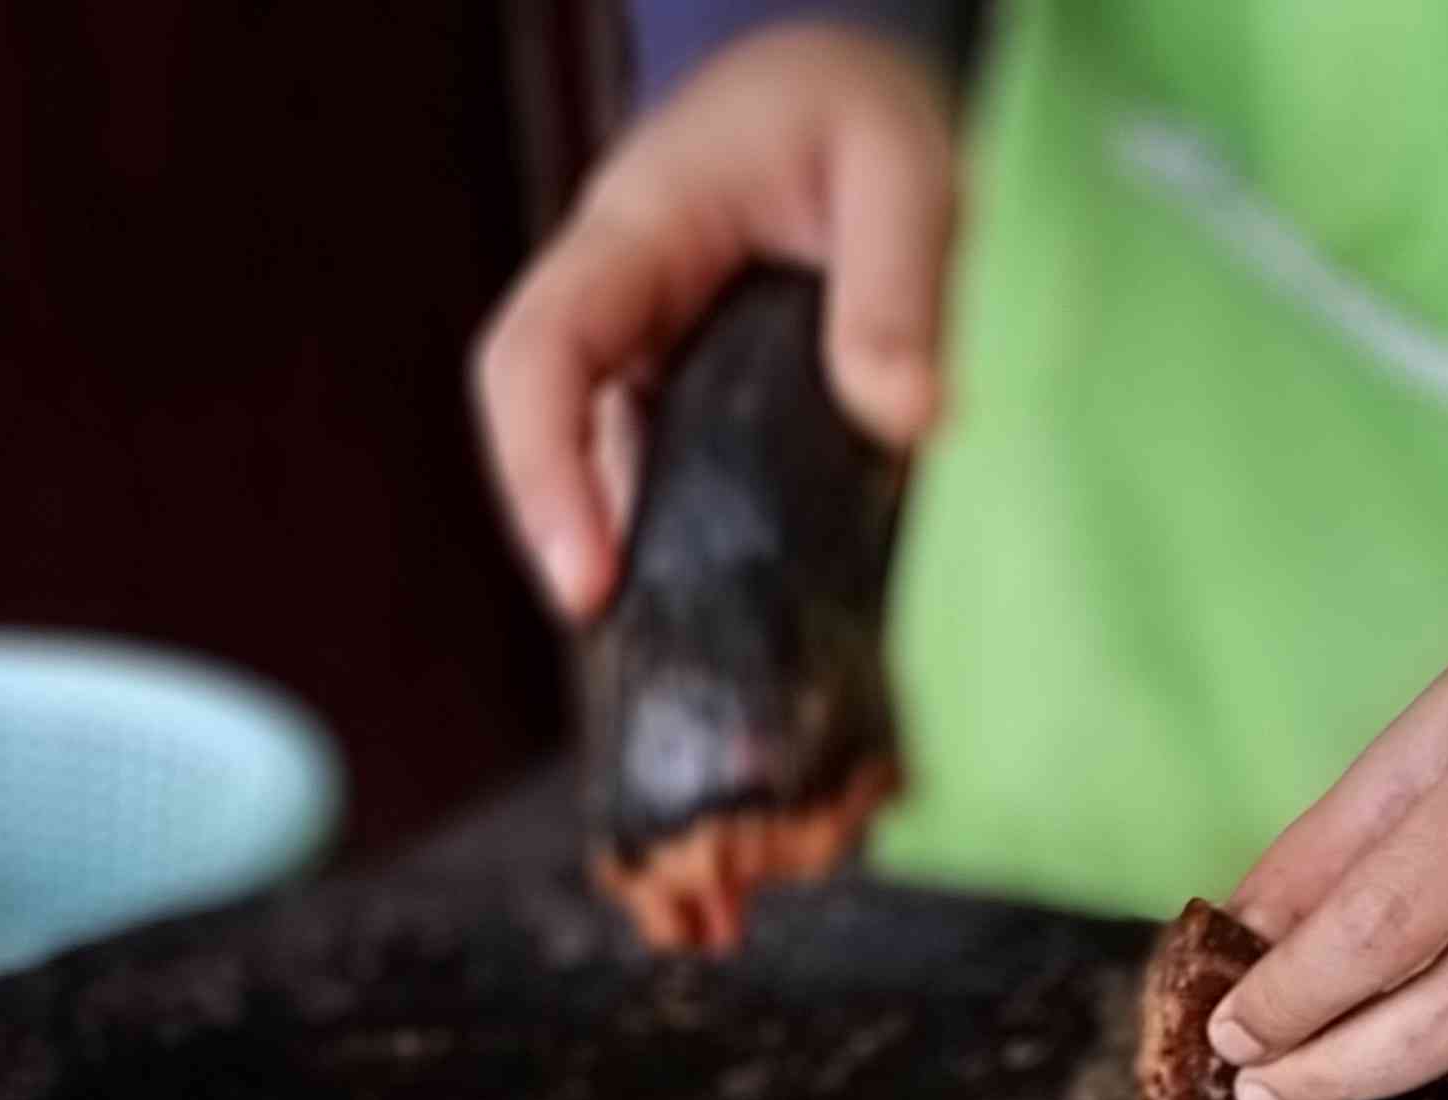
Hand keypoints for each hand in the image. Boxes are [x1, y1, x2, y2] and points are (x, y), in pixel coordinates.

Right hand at [472, 23, 954, 619]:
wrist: (859, 93)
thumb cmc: (865, 107)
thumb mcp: (899, 164)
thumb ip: (900, 283)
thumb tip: (908, 418)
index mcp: (637, 232)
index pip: (539, 355)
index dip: (542, 473)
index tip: (586, 580)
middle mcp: (623, 304)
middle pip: (550, 435)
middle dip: (575, 545)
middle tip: (644, 651)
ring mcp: (653, 354)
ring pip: (607, 470)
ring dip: (637, 560)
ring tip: (696, 657)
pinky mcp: (698, 396)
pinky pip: (670, 478)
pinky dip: (693, 545)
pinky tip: (746, 614)